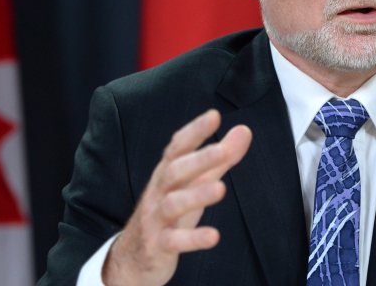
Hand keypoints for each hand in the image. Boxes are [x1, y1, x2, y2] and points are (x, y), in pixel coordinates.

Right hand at [103, 110, 251, 284]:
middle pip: (175, 171)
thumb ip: (219, 159)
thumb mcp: (194, 183)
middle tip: (224, 150)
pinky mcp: (157, 246)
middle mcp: (159, 192)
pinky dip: (192, 239)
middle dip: (199, 159)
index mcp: (167, 174)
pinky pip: (173, 241)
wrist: (131, 259)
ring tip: (221, 189)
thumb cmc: (168, 213)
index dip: (194, 131)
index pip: (178, 147)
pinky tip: (213, 236)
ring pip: (173, 204)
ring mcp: (155, 219)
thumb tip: (244, 130)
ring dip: (196, 195)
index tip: (214, 115)